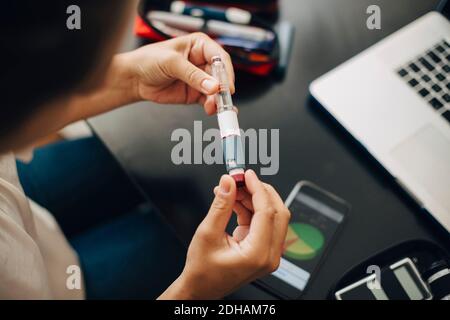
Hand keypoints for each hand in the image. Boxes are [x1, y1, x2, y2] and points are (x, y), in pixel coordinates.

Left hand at [123, 32, 234, 114]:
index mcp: (199, 45)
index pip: (219, 57)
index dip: (225, 72)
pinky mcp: (195, 93)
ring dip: (218, 100)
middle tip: (221, 100)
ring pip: (216, 90)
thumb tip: (212, 86)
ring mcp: (200, 79)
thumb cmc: (149, 60)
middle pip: (221, 76)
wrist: (134, 79)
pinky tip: (214, 111)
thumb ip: (193, 75)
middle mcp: (203, 61)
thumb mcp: (171, 63)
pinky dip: (213, 107)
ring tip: (214, 108)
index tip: (226, 86)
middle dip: (222, 89)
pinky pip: (208, 101)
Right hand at [159, 170, 290, 299]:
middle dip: (260, 191)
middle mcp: (269, 255)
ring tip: (232, 189)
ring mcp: (268, 253)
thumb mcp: (207, 234)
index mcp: (258, 254)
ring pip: (271, 216)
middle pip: (277, 212)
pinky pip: (262, 222)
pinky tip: (233, 200)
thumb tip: (228, 183)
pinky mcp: (262, 249)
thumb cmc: (202, 271)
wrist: (200, 289)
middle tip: (242, 179)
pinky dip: (249, 209)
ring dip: (253, 199)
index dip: (257, 189)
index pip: (267, 212)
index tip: (247, 175)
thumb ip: (220, 205)